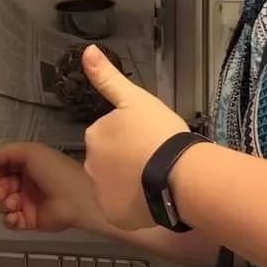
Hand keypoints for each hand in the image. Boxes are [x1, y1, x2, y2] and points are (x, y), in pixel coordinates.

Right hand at [0, 142, 102, 232]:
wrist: (76, 198)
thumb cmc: (54, 170)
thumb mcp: (31, 152)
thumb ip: (6, 153)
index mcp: (27, 165)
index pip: (3, 167)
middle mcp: (26, 183)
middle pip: (1, 186)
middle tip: (0, 191)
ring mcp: (27, 202)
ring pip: (4, 203)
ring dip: (4, 202)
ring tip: (14, 202)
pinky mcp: (30, 221)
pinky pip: (12, 221)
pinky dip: (9, 219)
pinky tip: (14, 216)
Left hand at [82, 45, 190, 230]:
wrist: (179, 175)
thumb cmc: (160, 133)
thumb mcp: (135, 98)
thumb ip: (108, 77)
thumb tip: (87, 50)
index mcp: (95, 134)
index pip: (108, 135)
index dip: (128, 137)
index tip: (146, 138)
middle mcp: (90, 164)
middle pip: (107, 161)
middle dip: (125, 160)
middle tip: (151, 159)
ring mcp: (101, 193)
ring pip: (114, 185)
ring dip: (128, 182)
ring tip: (154, 179)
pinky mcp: (114, 215)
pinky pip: (121, 208)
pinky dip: (132, 206)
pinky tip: (150, 198)